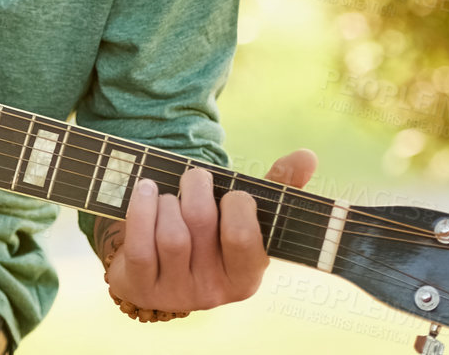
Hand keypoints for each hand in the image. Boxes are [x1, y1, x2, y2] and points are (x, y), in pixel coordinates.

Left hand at [104, 148, 318, 315]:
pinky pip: (140, 247)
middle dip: (195, 186)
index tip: (232, 193)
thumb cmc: (213, 234)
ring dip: (166, 200)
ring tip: (168, 194)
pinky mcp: (142, 288)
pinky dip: (140, 211)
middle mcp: (213, 292)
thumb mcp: (246, 216)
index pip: (243, 236)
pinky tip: (145, 192)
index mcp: (246, 276)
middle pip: (200, 222)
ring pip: (171, 234)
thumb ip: (278, 186)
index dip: (236, 203)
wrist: (163, 268)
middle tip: (194, 177)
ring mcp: (176, 293)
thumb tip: (308, 155)